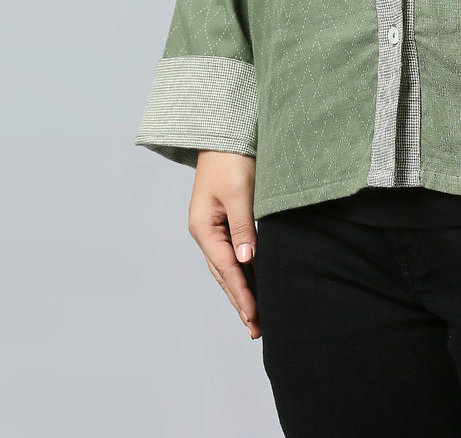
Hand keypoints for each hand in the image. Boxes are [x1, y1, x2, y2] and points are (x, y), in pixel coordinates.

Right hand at [189, 149, 260, 339]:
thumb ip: (243, 228)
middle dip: (240, 301)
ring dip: (242, 289)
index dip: (241, 295)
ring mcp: (213, 227)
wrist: (226, 132)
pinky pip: (233, 252)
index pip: (225, 269)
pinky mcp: (225, 220)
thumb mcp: (241, 193)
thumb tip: (246, 262)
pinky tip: (255, 282)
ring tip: (256, 315)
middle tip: (257, 328)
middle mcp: (205, 232)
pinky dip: (244, 270)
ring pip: (228, 266)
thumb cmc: (233, 159)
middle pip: (223, 274)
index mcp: (204, 228)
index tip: (254, 317)